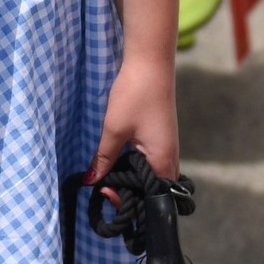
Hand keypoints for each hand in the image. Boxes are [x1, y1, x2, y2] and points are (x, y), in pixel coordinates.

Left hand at [85, 56, 178, 189]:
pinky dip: (135, 165)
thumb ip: (103, 159)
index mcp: (163, 162)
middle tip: (103, 185)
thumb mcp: (114, 130)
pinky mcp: (161, 138)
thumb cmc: (135, 95)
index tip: (104, 190)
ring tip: (108, 174)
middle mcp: (170, 158)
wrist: (150, 64)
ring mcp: (167, 148)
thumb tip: (92, 181)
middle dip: (129, 192)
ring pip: (151, 176)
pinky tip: (118, 159)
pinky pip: (151, 162)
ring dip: (131, 178)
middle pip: (153, 191)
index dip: (126, 200)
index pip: (152, 199)